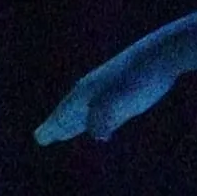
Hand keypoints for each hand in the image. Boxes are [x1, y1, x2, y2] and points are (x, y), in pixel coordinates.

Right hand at [35, 17, 196, 148]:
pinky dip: (95, 121)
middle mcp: (91, 94)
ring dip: (74, 124)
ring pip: (85, 112)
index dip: (51, 128)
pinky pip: (103, 114)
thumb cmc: (134, 81)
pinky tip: (101, 126)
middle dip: (57, 126)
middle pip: (69, 114)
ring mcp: (107, 94)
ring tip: (64, 133)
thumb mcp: (115, 104)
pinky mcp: (124, 97)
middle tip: (42, 137)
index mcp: (84, 94)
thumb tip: (98, 135)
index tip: (39, 138)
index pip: (61, 116)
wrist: (157, 57)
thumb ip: (102, 121)